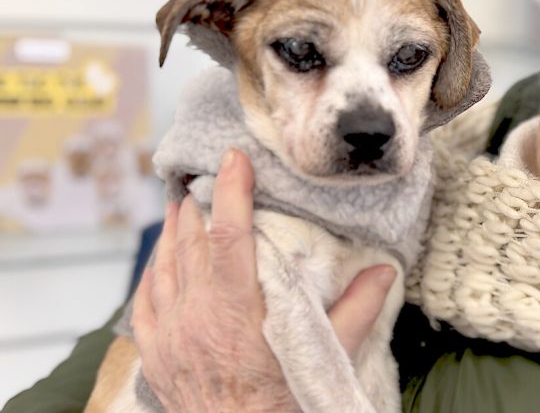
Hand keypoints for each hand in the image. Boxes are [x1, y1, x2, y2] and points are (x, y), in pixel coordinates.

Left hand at [132, 149, 396, 412]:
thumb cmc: (283, 402)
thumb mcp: (327, 355)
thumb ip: (357, 311)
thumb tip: (384, 271)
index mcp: (237, 310)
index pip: (229, 235)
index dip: (231, 192)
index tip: (235, 160)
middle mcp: (196, 315)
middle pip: (190, 242)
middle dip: (197, 203)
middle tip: (204, 175)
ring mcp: (170, 335)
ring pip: (164, 266)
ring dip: (172, 231)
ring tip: (181, 205)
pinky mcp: (155, 354)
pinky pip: (143, 302)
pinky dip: (151, 272)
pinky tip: (159, 259)